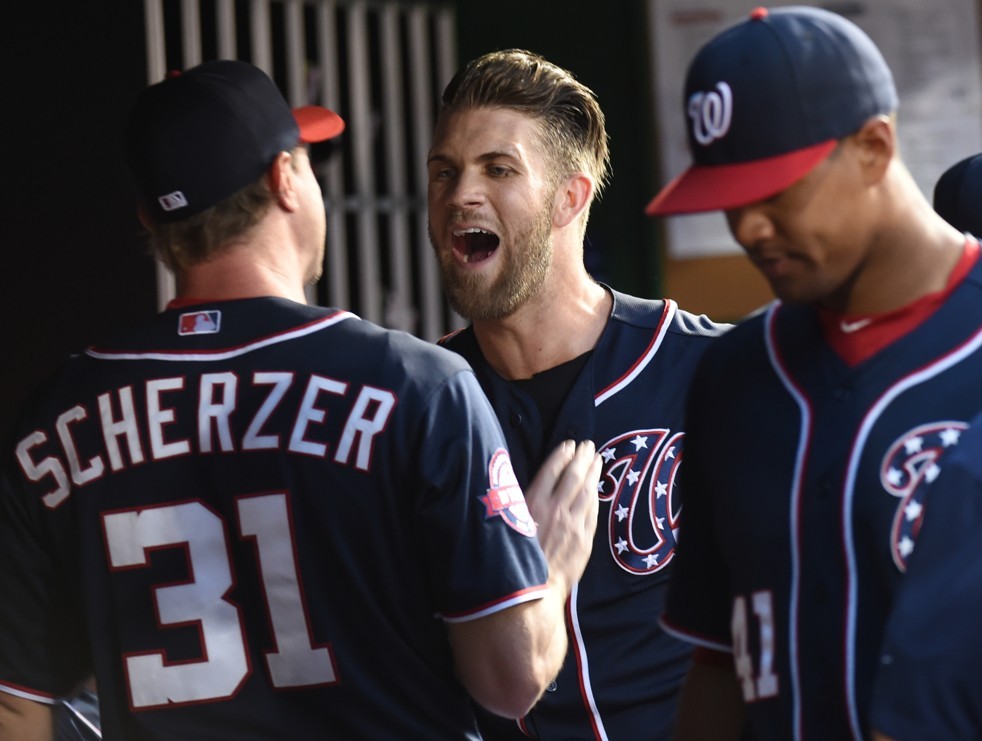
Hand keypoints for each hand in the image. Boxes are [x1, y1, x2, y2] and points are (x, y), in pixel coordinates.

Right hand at [524, 440, 600, 592]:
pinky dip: (595, 496)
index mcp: (532, 503)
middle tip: (588, 446)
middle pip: (573, 476)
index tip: (569, 445)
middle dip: (582, 458)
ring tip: (597, 459)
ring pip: (586, 491)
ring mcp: (572, 524)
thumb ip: (516, 505)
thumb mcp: (506, 526)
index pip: (551, 470)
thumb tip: (519, 488)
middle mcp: (554, 510)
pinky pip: (592, 511)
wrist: (532, 593)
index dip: (561, 455)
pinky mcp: (584, 539)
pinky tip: (596, 489)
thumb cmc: (513, 560)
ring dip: (593, 472)